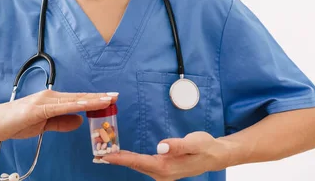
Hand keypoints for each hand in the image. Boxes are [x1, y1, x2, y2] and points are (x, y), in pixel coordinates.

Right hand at [0, 90, 116, 140]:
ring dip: (91, 100)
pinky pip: (60, 107)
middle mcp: (50, 97)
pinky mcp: (38, 109)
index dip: (95, 99)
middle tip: (116, 95)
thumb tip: (79, 122)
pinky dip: (75, 105)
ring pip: (73, 100)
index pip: (78, 100)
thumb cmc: (15, 122)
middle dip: (99, 97)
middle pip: (79, 97)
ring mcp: (44, 101)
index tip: (110, 98)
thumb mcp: (42, 125)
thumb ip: (61, 123)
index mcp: (52, 101)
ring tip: (107, 99)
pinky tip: (86, 105)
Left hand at [104, 131, 231, 180]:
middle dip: (117, 159)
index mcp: (166, 167)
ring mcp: (162, 172)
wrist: (215, 155)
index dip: (121, 159)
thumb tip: (160, 146)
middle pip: (135, 165)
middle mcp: (162, 173)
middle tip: (98, 153)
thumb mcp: (194, 142)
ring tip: (107, 154)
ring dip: (123, 160)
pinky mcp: (163, 168)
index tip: (105, 156)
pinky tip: (124, 156)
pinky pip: (143, 164)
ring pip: (138, 165)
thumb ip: (177, 145)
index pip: (139, 162)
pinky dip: (132, 159)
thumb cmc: (205, 147)